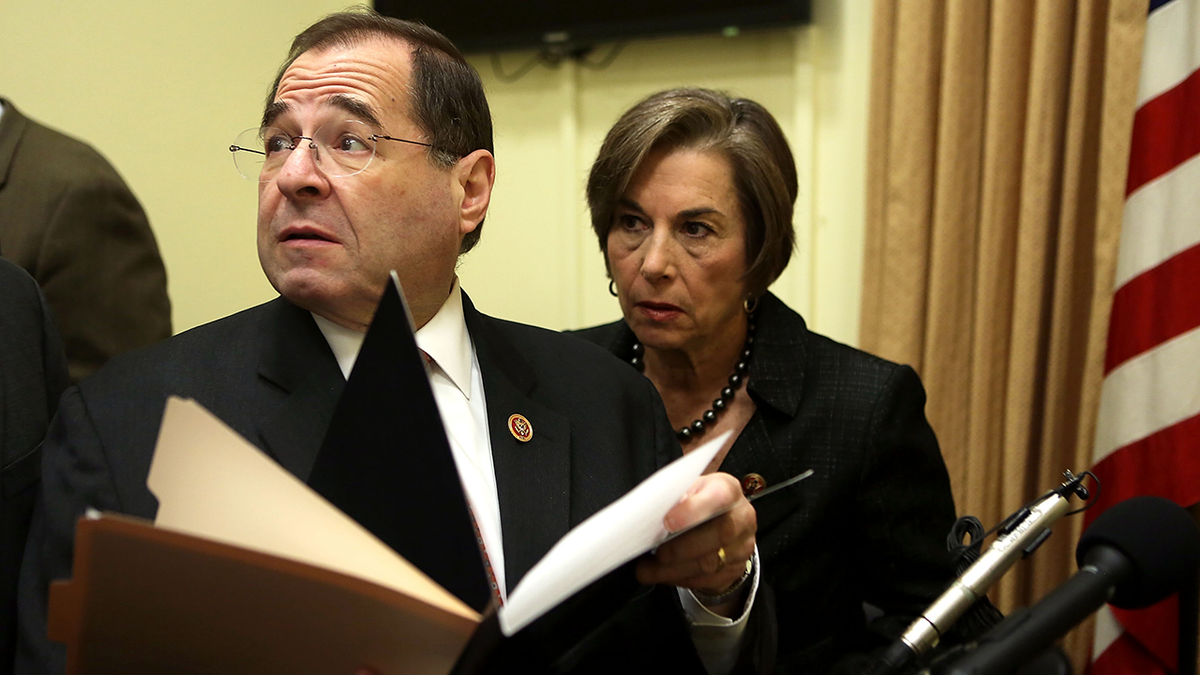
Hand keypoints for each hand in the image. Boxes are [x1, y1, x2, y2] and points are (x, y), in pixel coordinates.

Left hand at [636, 472, 755, 596]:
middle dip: (681, 547)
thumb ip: (676, 495)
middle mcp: (742, 517)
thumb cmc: (699, 503)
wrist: (722, 522)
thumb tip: (654, 509)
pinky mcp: (735, 570)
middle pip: (719, 534)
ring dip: (673, 569)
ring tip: (648, 568)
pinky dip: (679, 579)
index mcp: (728, 489)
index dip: (693, 510)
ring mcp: (742, 546)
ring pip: (710, 563)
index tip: (668, 521)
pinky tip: (662, 574)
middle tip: (656, 551)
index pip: (718, 496)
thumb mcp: (688, 489)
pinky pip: (707, 580)